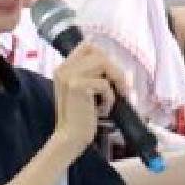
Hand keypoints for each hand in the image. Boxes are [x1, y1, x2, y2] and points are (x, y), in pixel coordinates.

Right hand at [49, 42, 124, 158]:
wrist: (70, 138)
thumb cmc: (81, 118)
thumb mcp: (86, 92)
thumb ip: (96, 76)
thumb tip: (121, 66)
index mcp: (64, 68)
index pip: (87, 46)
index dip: (104, 56)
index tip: (112, 75)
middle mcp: (63, 69)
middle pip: (99, 53)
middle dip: (115, 70)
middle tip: (121, 90)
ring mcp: (68, 76)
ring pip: (103, 63)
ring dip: (115, 81)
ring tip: (113, 99)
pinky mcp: (76, 86)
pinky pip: (104, 84)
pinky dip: (109, 98)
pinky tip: (102, 111)